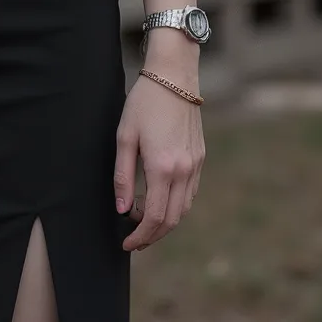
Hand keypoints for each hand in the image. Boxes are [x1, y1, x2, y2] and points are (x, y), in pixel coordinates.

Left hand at [114, 73, 204, 251]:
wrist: (174, 77)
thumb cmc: (143, 103)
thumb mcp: (124, 137)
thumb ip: (122, 176)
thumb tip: (121, 209)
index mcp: (162, 167)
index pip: (153, 217)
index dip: (140, 236)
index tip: (126, 243)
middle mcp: (184, 170)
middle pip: (171, 219)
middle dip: (152, 236)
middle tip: (134, 241)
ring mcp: (195, 164)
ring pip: (183, 209)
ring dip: (165, 223)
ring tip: (143, 224)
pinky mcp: (200, 157)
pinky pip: (190, 193)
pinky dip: (176, 206)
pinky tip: (159, 202)